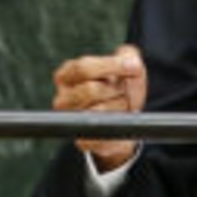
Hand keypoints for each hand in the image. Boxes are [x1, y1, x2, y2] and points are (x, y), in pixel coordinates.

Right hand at [51, 44, 146, 170]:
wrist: (125, 120)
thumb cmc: (120, 89)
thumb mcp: (126, 67)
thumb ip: (128, 56)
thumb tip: (131, 60)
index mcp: (68, 75)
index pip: (83, 67)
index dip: (111, 65)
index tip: (133, 66)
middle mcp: (63, 98)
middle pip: (90, 90)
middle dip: (116, 89)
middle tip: (123, 91)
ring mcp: (69, 121)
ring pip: (99, 111)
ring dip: (120, 106)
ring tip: (121, 104)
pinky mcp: (82, 140)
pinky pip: (102, 130)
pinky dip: (118, 123)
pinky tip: (120, 118)